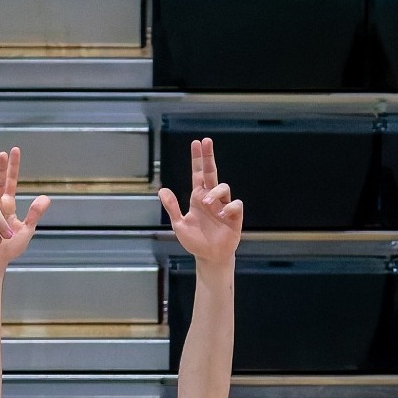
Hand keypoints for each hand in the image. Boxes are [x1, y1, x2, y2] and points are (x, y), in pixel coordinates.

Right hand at [0, 147, 50, 275]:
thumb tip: (45, 197)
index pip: (9, 183)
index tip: (13, 151)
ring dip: (3, 227)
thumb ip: (34, 214)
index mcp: (5, 205)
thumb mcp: (26, 230)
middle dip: (1, 169)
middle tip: (3, 153)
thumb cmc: (9, 247)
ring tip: (6, 237)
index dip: (11, 168)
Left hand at [160, 138, 243, 264]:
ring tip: (207, 203)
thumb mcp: (179, 225)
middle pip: (211, 172)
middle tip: (207, 141)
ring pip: (223, 187)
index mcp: (198, 197)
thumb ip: (172, 208)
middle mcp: (211, 198)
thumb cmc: (195, 241)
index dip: (197, 159)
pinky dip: (229, 208)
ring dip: (215, 192)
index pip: (197, 174)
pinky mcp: (235, 216)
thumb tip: (162, 190)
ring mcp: (224, 206)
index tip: (197, 143)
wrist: (210, 257)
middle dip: (208, 157)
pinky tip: (222, 215)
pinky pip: (235, 205)